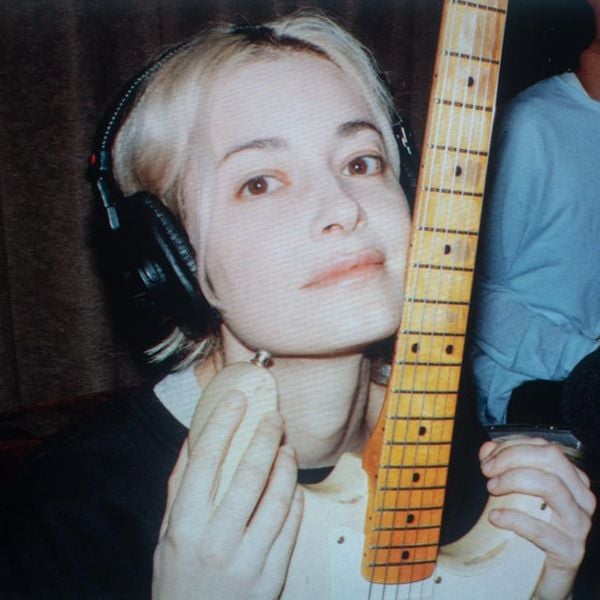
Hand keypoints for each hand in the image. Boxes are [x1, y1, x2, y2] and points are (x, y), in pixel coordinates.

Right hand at [152, 392, 303, 599]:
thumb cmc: (177, 581)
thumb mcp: (166, 536)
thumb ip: (179, 488)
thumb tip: (192, 441)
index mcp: (185, 525)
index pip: (206, 460)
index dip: (224, 423)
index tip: (237, 399)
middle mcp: (215, 540)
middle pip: (247, 473)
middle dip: (264, 437)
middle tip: (274, 416)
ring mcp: (246, 560)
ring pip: (276, 499)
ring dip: (286, 466)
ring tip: (287, 447)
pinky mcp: (270, 577)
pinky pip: (290, 528)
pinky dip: (295, 500)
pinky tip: (294, 485)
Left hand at [479, 438, 595, 599]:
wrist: (538, 575)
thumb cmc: (528, 528)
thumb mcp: (513, 492)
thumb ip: (501, 467)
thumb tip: (487, 449)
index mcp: (571, 479)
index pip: (544, 448)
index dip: (512, 447)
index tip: (487, 457)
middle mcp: (581, 498)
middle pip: (550, 459)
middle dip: (512, 458)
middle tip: (487, 471)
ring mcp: (578, 525)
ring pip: (550, 485)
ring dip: (514, 480)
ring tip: (491, 489)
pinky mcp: (570, 552)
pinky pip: (542, 529)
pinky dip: (514, 518)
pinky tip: (495, 517)